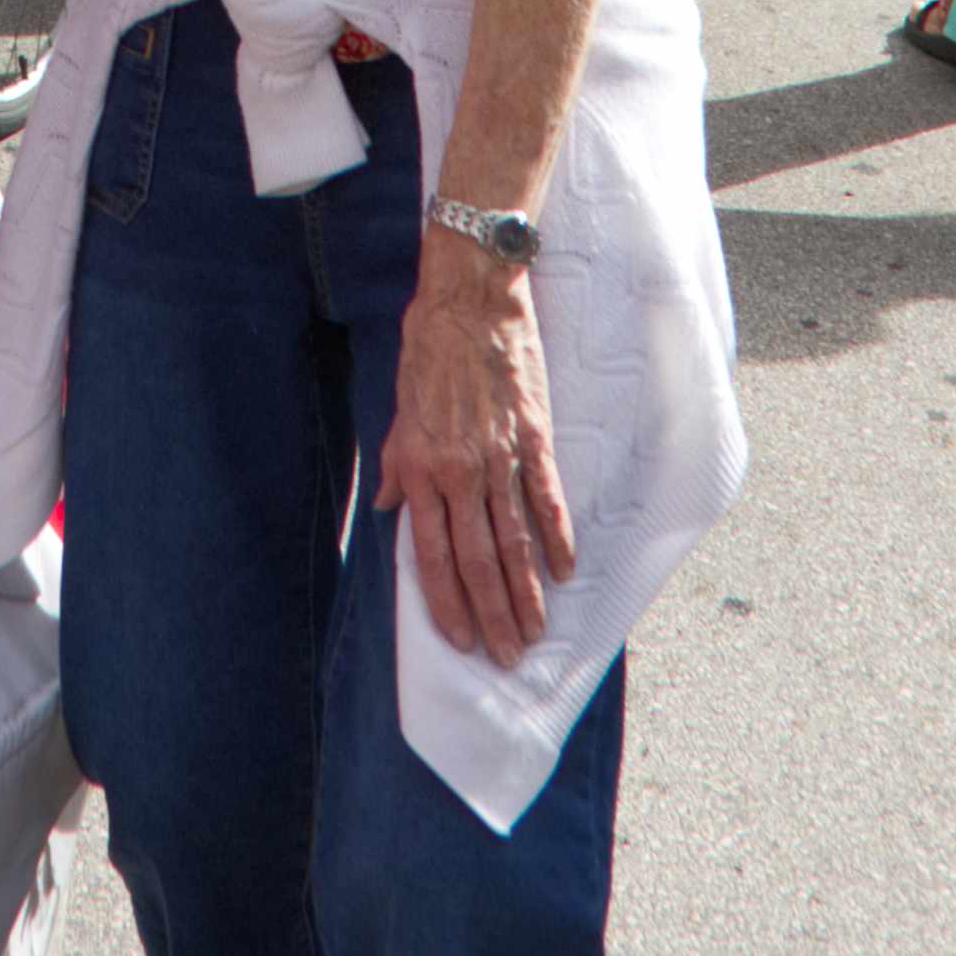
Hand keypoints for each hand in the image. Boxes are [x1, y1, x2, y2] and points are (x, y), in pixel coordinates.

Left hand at [374, 236, 575, 669]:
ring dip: (525, 592)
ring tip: (535, 633)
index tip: (458, 639)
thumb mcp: (398, 408)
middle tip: (506, 657)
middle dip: (491, 614)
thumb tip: (390, 507)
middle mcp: (458, 470)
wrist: (470, 298)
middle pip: (476, 559)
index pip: (431, 553)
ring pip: (513, 540)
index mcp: (419, 466)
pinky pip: (546, 499)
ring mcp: (500, 456)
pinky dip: (557, 538)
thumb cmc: (429, 348)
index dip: (445, 601)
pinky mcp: (534, 436)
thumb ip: (396, 462)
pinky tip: (565, 572)